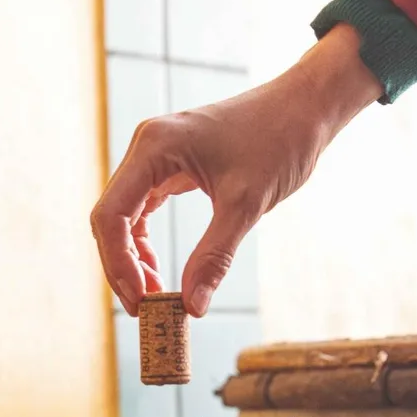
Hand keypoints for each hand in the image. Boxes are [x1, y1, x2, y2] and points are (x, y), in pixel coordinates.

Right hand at [91, 24, 382, 316]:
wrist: (306, 108)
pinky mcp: (171, 163)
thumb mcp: (246, 205)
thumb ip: (214, 257)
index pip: (111, 214)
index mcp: (154, 147)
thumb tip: (192, 308)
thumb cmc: (280, 142)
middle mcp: (146, 147)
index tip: (141, 301)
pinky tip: (159, 268)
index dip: (117, 263)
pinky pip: (144, 207)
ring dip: (132, 257)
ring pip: (124, 215)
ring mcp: (157, 154)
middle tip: (146, 308)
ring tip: (155, 293)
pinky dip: (146, 241)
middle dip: (122, 265)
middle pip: (110, 217)